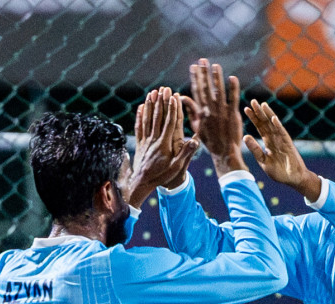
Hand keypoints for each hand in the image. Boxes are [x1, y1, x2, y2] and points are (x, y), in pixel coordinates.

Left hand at [128, 88, 199, 206]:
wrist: (142, 183)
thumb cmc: (161, 176)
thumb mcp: (176, 168)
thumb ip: (185, 154)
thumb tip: (195, 140)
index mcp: (164, 144)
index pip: (169, 123)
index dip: (172, 109)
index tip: (174, 97)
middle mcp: (154, 140)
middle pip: (158, 117)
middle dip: (161, 102)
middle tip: (163, 89)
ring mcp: (145, 141)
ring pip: (147, 119)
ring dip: (150, 105)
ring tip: (152, 93)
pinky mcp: (139, 144)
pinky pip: (139, 127)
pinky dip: (140, 116)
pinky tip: (140, 107)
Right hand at [189, 58, 246, 175]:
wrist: (224, 152)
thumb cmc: (210, 140)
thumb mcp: (197, 126)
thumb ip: (191, 111)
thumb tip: (182, 97)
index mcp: (201, 112)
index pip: (197, 91)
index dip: (195, 78)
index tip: (193, 66)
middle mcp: (210, 110)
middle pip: (206, 88)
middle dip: (204, 73)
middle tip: (203, 60)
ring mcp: (222, 112)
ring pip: (219, 91)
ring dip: (217, 77)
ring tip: (215, 65)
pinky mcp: (233, 115)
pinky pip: (233, 99)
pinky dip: (233, 88)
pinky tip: (232, 78)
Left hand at [244, 100, 321, 201]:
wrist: (292, 179)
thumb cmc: (278, 171)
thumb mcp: (263, 161)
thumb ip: (255, 149)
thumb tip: (245, 136)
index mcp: (268, 142)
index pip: (259, 127)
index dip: (253, 118)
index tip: (246, 109)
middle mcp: (274, 138)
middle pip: (265, 122)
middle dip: (259, 112)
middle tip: (252, 101)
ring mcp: (281, 140)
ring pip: (273, 125)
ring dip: (268, 115)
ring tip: (262, 105)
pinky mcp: (288, 144)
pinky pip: (282, 133)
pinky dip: (278, 126)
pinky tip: (273, 118)